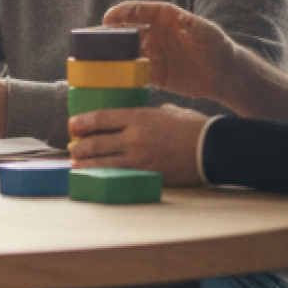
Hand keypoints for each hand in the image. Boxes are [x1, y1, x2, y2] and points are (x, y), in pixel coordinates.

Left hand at [68, 104, 211, 184]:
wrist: (214, 149)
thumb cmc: (194, 127)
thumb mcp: (169, 111)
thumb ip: (149, 114)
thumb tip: (137, 117)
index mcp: (139, 117)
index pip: (101, 118)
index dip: (82, 122)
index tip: (72, 125)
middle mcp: (134, 138)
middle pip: (96, 142)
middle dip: (79, 145)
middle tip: (72, 146)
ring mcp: (139, 159)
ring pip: (102, 163)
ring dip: (85, 163)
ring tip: (76, 162)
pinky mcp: (146, 175)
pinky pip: (117, 176)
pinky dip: (102, 176)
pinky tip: (93, 176)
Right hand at [98, 1, 238, 101]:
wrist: (224, 75)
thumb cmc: (218, 48)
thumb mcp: (207, 33)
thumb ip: (193, 25)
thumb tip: (184, 18)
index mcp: (165, 19)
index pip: (139, 11)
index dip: (123, 13)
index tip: (108, 18)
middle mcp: (154, 34)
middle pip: (126, 31)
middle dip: (108, 34)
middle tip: (90, 39)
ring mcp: (152, 54)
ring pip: (125, 52)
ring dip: (110, 56)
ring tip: (93, 60)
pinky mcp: (153, 74)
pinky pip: (132, 73)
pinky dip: (121, 75)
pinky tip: (109, 79)